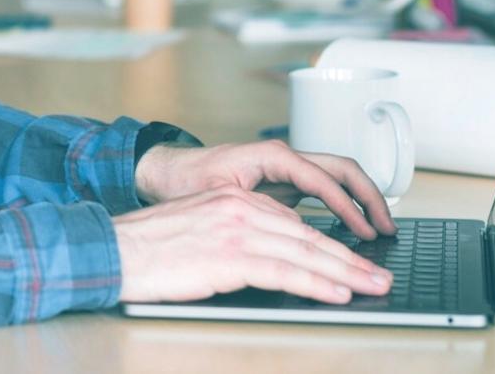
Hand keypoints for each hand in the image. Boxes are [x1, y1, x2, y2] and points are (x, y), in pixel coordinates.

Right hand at [112, 185, 393, 303]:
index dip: (332, 246)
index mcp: (237, 201)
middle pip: (309, 236)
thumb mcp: (201, 231)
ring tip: (372, 287)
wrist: (115, 248)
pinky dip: (316, 283)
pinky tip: (337, 293)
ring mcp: (237, 231)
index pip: (297, 225)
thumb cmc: (151, 248)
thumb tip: (273, 263)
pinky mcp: (229, 255)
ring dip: (345, 273)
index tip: (356, 263)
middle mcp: (242, 209)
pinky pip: (284, 270)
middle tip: (379, 276)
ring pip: (304, 252)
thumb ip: (238, 238)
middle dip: (350, 260)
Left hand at [134, 139, 397, 239]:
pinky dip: (344, 207)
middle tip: (387, 229)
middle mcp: (284, 157)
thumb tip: (297, 232)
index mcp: (272, 155)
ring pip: (337, 178)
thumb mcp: (220, 197)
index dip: (348, 206)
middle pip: (342, 170)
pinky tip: (354, 230)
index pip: (323, 178)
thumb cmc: (185, 180)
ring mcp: (286, 169)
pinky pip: (324, 191)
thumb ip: (258, 209)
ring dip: (362, 200)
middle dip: (369, 197)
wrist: (165, 173)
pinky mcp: (284, 183)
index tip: (366, 231)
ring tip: (380, 230)